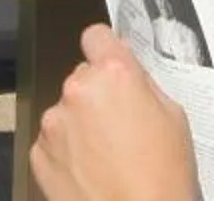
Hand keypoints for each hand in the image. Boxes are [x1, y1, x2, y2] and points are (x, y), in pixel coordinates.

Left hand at [32, 22, 199, 200]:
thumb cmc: (162, 178)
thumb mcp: (174, 118)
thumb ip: (145, 87)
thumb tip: (131, 77)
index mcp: (114, 75)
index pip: (97, 36)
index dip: (105, 49)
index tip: (110, 62)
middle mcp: (78, 90)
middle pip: (83, 77)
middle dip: (98, 95)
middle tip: (121, 126)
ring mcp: (54, 122)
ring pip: (67, 110)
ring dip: (81, 124)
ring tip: (107, 156)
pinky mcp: (39, 152)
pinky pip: (53, 140)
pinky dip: (67, 151)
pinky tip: (91, 170)